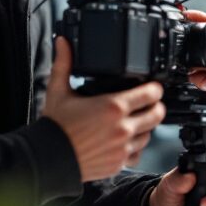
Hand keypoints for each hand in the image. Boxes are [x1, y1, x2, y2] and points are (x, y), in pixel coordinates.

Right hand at [42, 37, 165, 181]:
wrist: (48, 159)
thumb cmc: (54, 126)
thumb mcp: (58, 90)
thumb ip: (64, 63)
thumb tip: (63, 42)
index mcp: (113, 106)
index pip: (151, 94)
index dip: (155, 88)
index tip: (152, 87)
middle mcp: (122, 127)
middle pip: (157, 114)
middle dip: (155, 106)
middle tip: (148, 103)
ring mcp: (122, 147)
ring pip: (149, 135)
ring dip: (145, 127)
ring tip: (135, 121)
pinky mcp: (118, 163)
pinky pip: (138, 154)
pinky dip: (135, 147)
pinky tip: (126, 141)